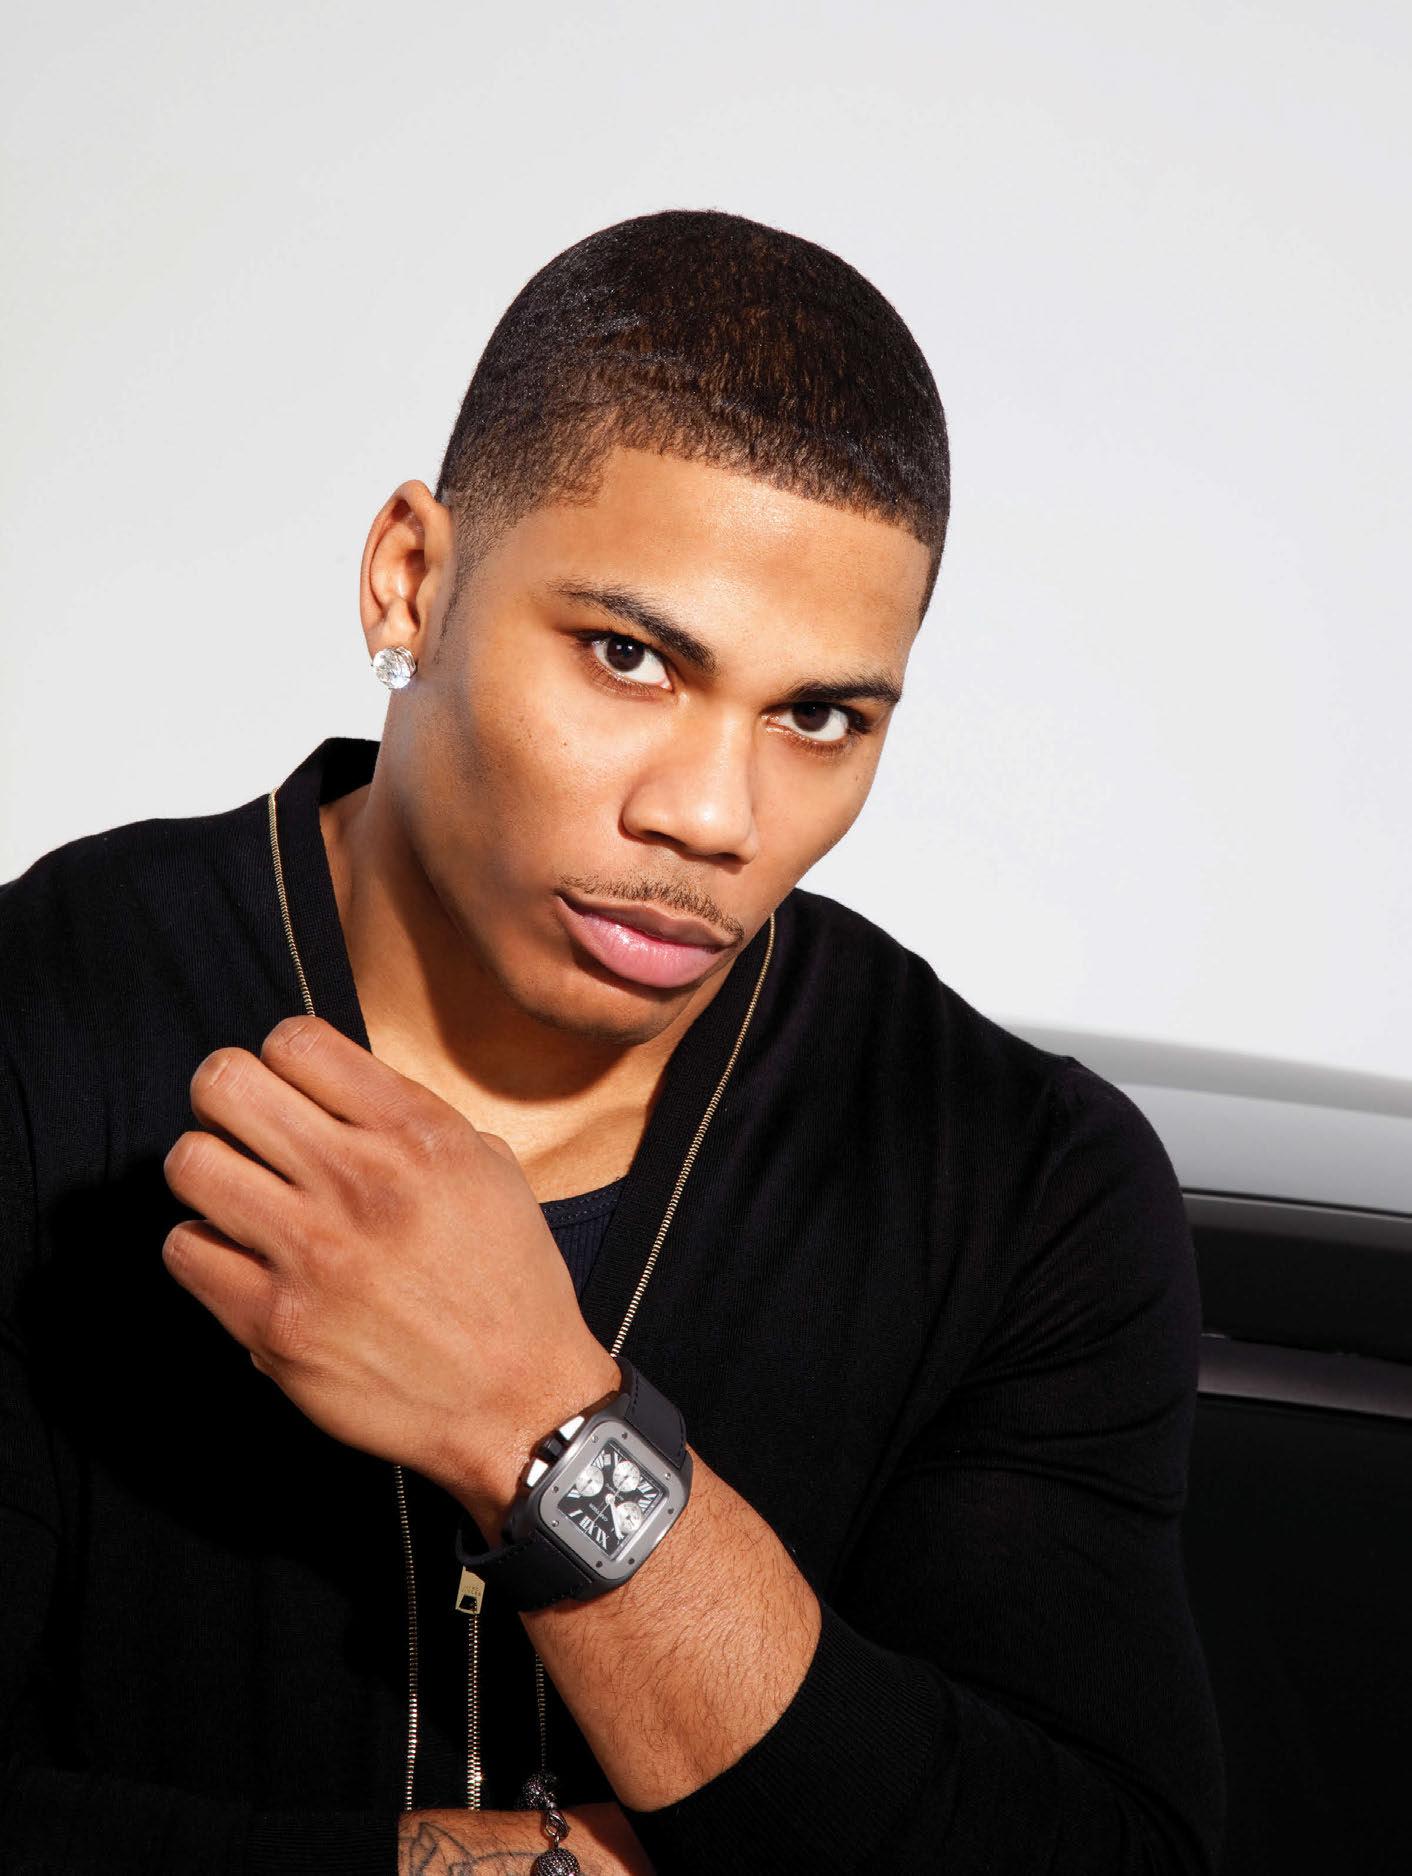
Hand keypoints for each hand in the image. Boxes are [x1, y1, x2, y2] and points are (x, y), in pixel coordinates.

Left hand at [160, 1014, 618, 1506]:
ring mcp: (312, 1253)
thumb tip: (334, 1088)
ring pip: (191, 1162)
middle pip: (225, 1084)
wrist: (517, 1401)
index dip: (281, 1060)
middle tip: (245, 1132)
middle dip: (225, 1101)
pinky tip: (242, 1260)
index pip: (295, 1040)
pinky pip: (186, 1249)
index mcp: (418, 1133)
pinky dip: (205, 1250)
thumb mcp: (489, 1168)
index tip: (290, 1091)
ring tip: (238, 1196)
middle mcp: (361, 1181)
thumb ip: (411, 1117)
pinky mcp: (275, 1323)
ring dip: (209, 1173)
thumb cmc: (507, 1283)